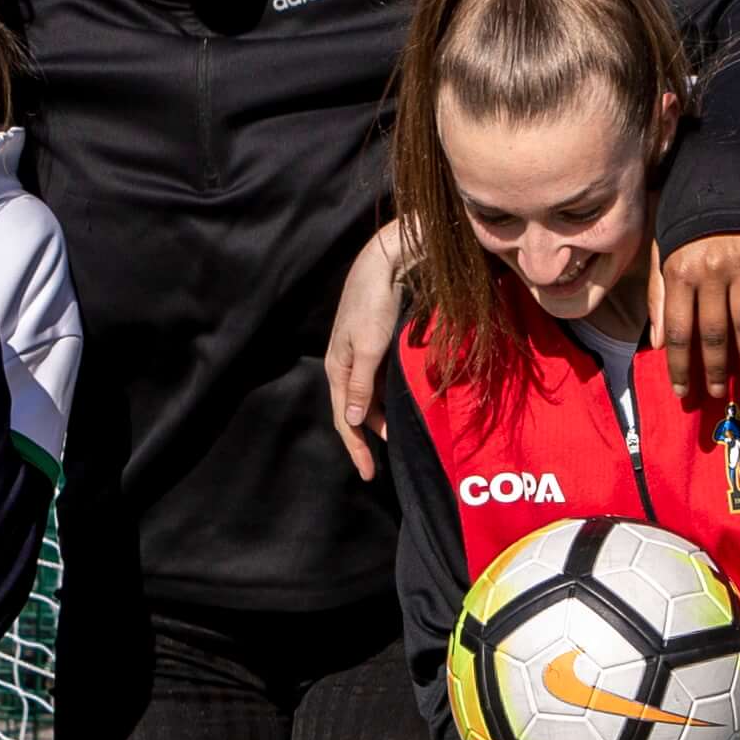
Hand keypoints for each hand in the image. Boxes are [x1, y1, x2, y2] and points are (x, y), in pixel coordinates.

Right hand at [325, 217, 412, 481]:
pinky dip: (389, 399)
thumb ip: (362, 386)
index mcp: (337, 368)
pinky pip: (379, 382)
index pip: (345, 420)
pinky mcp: (374, 344)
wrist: (384, 263)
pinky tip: (402, 407)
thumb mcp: (369, 348)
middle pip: (355, 412)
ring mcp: (360, 355)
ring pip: (369, 398)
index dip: (355, 449)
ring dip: (381, 419)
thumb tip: (354, 422)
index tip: (368, 475)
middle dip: (366, 440)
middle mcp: (345, 365)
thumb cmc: (375, 304)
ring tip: (398, 439)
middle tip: (380, 466)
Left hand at [657, 232, 739, 411]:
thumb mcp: (661, 252)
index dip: (680, 365)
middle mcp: (709, 271)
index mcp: (678, 272)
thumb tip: (658, 344)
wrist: (721, 176)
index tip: (683, 392)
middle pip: (713, 333)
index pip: (677, 331)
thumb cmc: (686, 220)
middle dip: (714, 369)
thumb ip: (658, 297)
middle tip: (718, 392)